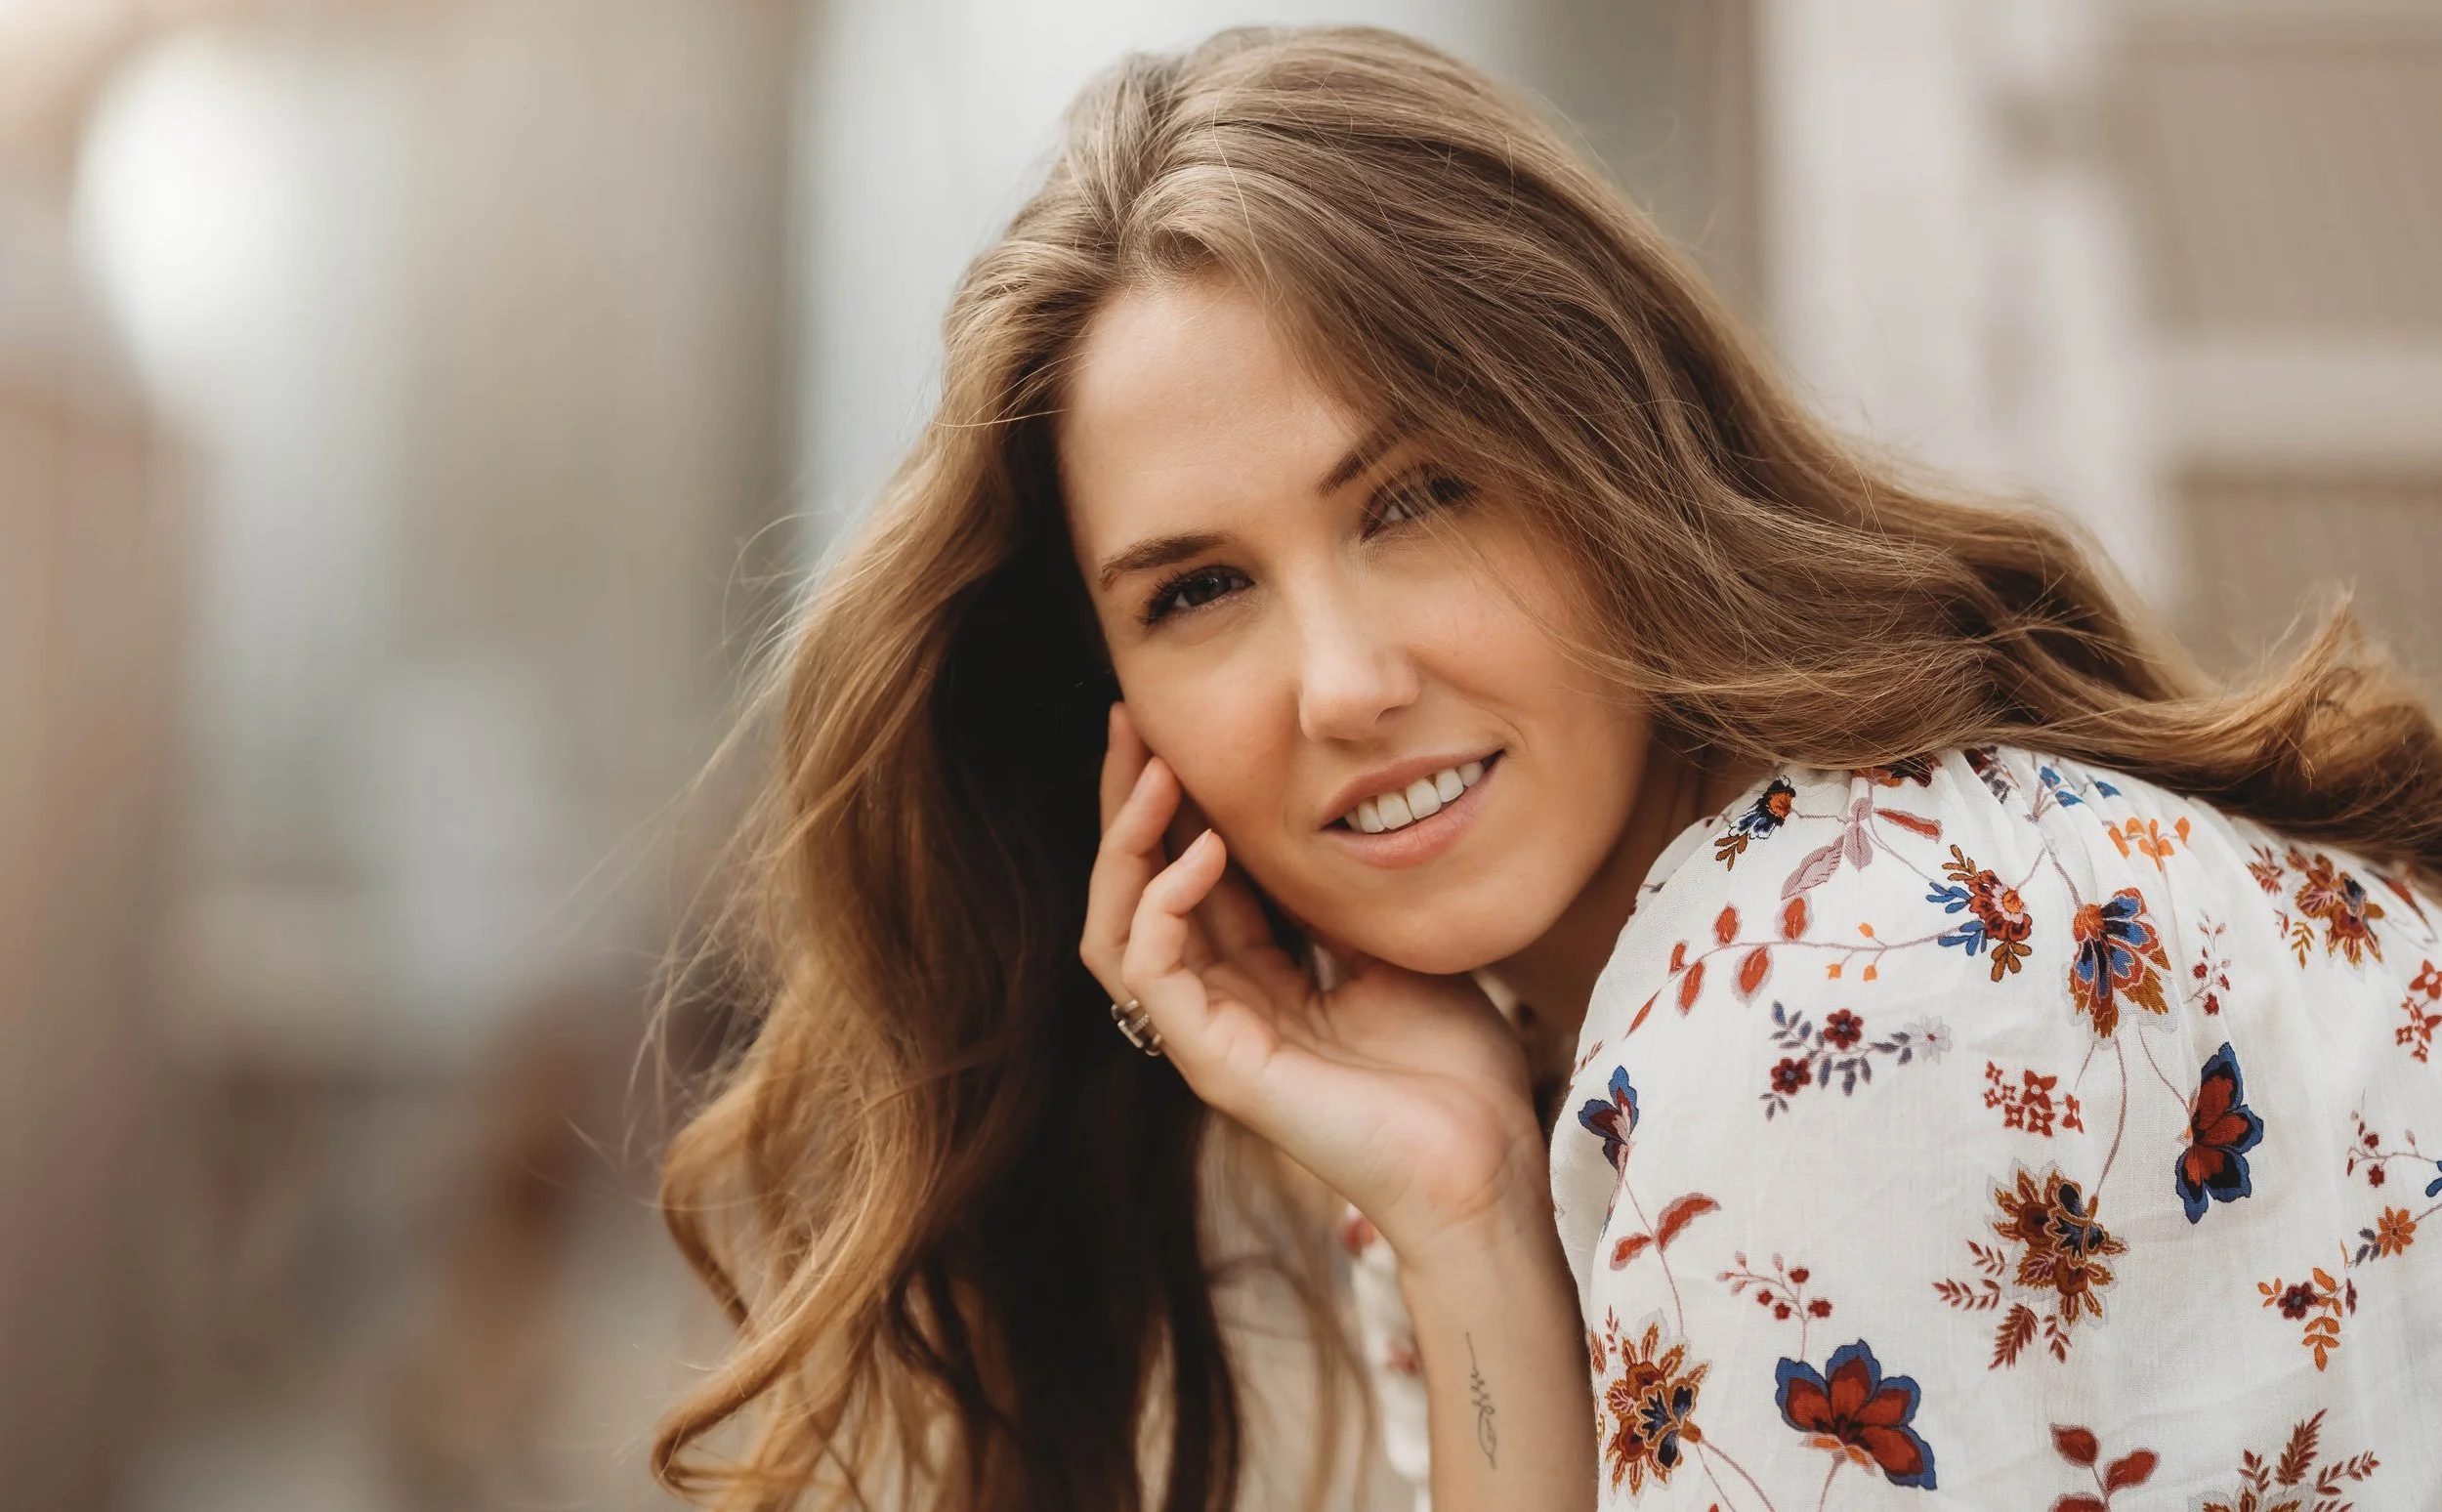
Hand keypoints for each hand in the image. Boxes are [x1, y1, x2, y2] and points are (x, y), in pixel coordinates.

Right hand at [1083, 703, 1547, 1259]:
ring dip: (1125, 845)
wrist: (1485, 1162)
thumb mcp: (1393, 944)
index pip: (1186, 878)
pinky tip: (1203, 850)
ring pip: (1116, 930)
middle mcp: (1217, 1006)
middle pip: (1133, 893)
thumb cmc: (1454, 1070)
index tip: (1174, 728)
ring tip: (1156, 773)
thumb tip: (1318, 812)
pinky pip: (1151, 973)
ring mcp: (1208, 1038)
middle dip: (1127, 803)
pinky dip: (1164, 904)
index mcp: (1257, 980)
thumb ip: (1337, 893)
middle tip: (1131, 722)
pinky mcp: (1216, 1064)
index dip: (1174, 804)